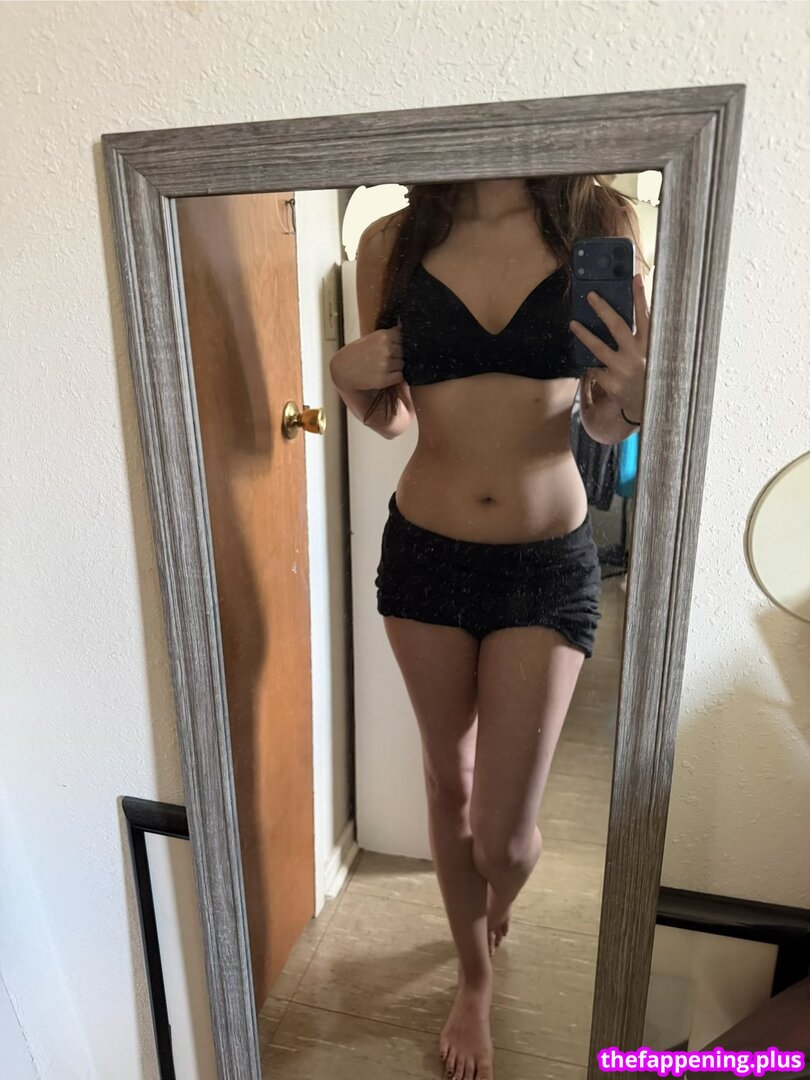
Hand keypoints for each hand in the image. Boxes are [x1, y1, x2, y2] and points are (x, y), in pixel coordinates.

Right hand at [329, 322, 403, 393]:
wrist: (342, 371)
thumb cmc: (356, 354)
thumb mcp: (370, 338)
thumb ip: (387, 335)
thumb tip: (403, 326)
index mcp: (382, 336)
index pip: (402, 337)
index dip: (396, 343)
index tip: (388, 346)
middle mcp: (385, 349)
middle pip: (403, 352)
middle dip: (396, 355)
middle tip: (381, 358)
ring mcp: (385, 364)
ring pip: (401, 364)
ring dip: (394, 367)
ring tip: (379, 366)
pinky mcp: (384, 379)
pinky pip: (399, 377)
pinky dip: (393, 377)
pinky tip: (381, 374)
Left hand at [569, 274, 648, 421]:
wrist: (651, 406)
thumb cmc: (652, 374)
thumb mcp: (655, 354)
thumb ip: (645, 336)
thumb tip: (634, 314)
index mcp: (650, 344)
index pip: (645, 315)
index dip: (640, 296)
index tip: (635, 277)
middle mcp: (636, 354)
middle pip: (617, 326)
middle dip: (603, 309)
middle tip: (591, 296)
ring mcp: (622, 368)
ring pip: (598, 347)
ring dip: (584, 334)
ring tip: (573, 323)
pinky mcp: (611, 383)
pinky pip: (595, 368)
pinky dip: (592, 364)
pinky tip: (587, 360)